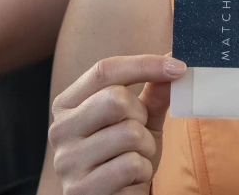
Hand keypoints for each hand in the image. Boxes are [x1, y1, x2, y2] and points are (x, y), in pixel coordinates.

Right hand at [49, 55, 185, 194]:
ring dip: (145, 148)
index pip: (105, 70)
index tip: (178, 67)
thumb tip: (172, 58)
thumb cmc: (124, 157)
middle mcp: (60, 130)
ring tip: (135, 159)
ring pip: (129, 133)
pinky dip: (142, 171)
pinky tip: (131, 179)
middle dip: (141, 115)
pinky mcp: (81, 189)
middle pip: (115, 99)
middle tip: (140, 133)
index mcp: (68, 105)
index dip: (145, 64)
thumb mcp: (141, 120)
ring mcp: (67, 161)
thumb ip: (154, 91)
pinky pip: (131, 164)